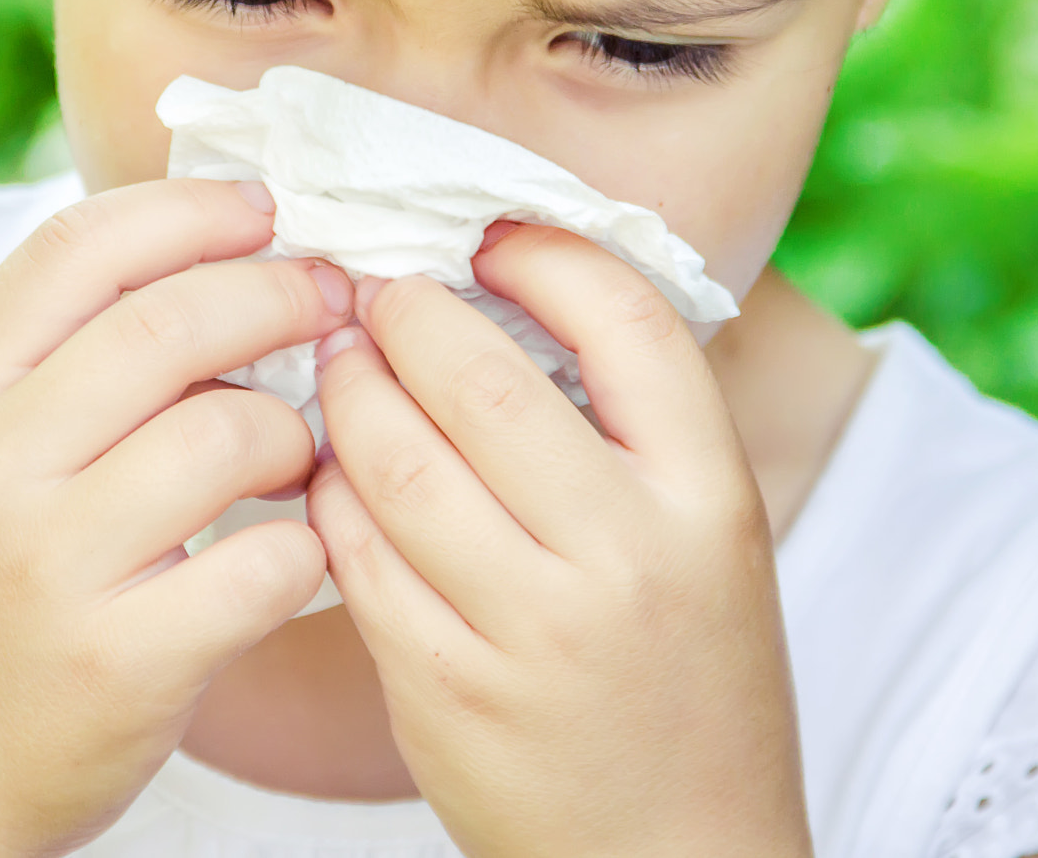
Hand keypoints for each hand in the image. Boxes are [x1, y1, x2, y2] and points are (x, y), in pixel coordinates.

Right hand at [0, 180, 352, 857]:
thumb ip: (57, 361)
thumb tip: (213, 257)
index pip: (78, 247)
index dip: (190, 209)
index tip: (265, 208)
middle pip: (173, 324)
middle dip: (282, 295)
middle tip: (335, 303)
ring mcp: (50, 567)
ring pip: (231, 434)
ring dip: (298, 430)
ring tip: (301, 451)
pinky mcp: (119, 663)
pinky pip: (267, 564)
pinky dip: (310, 545)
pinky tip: (298, 548)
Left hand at [304, 223, 810, 857]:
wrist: (677, 856)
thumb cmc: (691, 680)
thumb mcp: (711, 539)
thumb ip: (634, 427)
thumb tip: (515, 288)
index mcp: (709, 496)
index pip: (625, 321)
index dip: (543, 254)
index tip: (488, 241)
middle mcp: (625, 556)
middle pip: (480, 378)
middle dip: (405, 313)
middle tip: (375, 292)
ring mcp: (529, 628)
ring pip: (394, 459)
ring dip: (346, 390)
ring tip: (337, 363)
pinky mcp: (443, 689)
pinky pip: (354, 552)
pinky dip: (327, 489)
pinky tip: (326, 466)